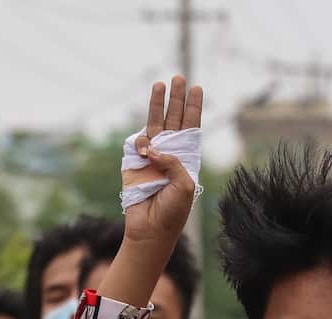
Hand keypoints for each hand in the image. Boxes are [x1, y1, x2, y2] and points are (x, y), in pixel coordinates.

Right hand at [123, 75, 203, 245]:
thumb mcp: (184, 184)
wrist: (152, 228)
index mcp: (187, 157)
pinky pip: (138, 142)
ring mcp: (151, 155)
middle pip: (174, 118)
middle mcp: (170, 152)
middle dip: (177, 98)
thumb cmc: (174, 210)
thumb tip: (151, 147)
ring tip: (160, 84)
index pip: (191, 126)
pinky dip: (142, 142)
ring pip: (155, 123)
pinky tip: (147, 149)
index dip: (194, 107)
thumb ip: (172, 161)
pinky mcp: (134, 161)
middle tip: (179, 77)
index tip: (197, 88)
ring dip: (158, 103)